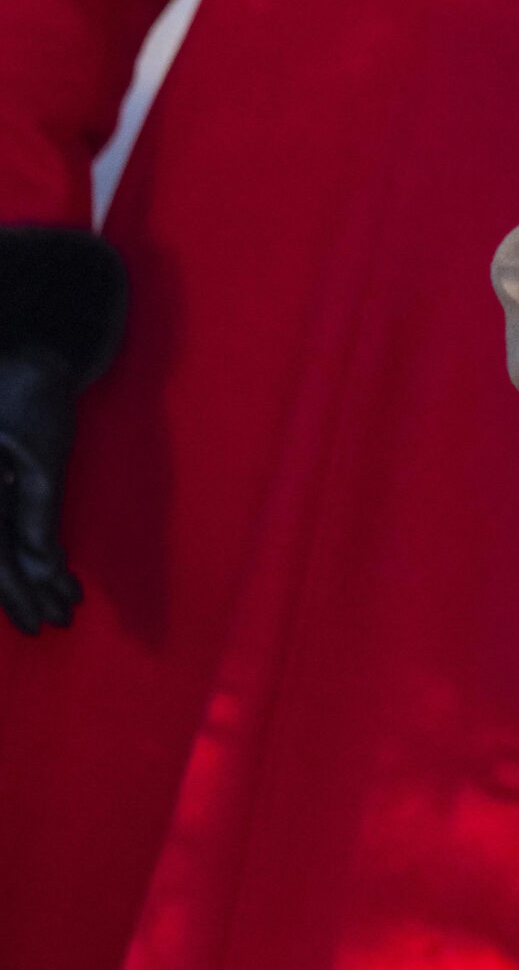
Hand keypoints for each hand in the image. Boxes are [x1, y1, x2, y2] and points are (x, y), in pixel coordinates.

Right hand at [0, 347, 83, 635]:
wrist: (22, 348)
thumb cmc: (32, 392)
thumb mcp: (43, 451)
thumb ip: (39, 508)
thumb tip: (45, 566)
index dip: (16, 593)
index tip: (45, 621)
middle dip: (22, 593)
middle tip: (57, 621)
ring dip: (24, 577)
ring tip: (61, 603)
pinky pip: (1, 528)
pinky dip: (24, 550)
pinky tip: (50, 569)